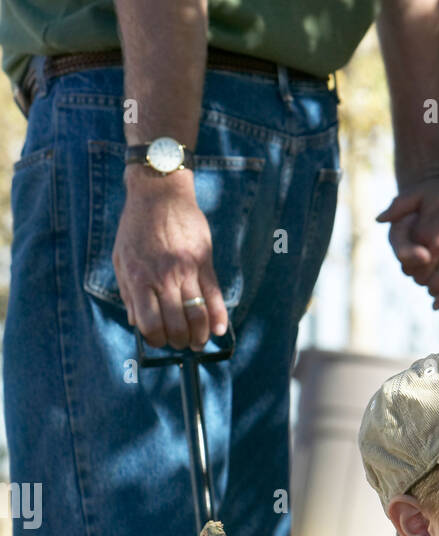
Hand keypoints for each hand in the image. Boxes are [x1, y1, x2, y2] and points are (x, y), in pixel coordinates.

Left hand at [113, 169, 227, 350]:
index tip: (159, 340)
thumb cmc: (136, 226)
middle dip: (179, 342)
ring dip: (199, 336)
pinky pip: (215, 297)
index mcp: (140, 280)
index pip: (150, 325)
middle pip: (176, 326)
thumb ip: (128, 293)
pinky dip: (219, 318)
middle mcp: (164, 279)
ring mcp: (186, 271)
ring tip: (198, 341)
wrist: (159, 193)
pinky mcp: (204, 263)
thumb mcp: (121, 259)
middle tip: (180, 342)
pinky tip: (219, 330)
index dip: (156, 340)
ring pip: (197, 316)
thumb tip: (136, 323)